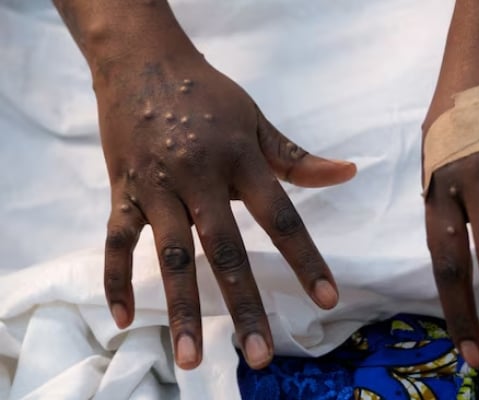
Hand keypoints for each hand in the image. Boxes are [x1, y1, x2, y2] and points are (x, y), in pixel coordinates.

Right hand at [98, 54, 355, 369]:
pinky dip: (115, 280)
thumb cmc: (208, 94)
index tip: (327, 300)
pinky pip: (116, 241)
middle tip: (260, 354)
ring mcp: (157, 187)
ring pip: (169, 256)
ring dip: (181, 308)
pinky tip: (125, 319)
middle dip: (244, 303)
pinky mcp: (122, 191)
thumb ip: (297, 158)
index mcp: (241, 160)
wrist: (142, 60)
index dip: (307, 260)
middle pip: (225, 249)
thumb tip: (348, 172)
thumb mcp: (258, 120)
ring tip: (190, 357)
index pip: (282, 218)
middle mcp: (200, 178)